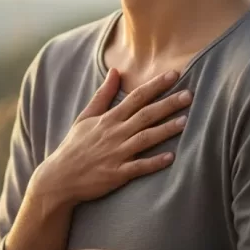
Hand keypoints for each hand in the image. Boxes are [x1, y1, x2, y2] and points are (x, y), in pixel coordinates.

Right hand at [33, 68, 191, 205]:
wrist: (60, 177)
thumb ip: (103, 94)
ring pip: (145, 139)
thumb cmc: (74, 146)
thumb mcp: (85, 117)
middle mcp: (114, 133)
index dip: (155, 85)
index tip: (174, 74)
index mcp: (108, 119)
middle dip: (168, 104)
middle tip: (189, 95)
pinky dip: (154, 162)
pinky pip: (139, 167)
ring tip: (185, 121)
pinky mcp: (117, 174)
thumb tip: (115, 71)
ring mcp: (116, 154)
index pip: (136, 97)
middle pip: (145, 115)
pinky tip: (171, 157)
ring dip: (165, 130)